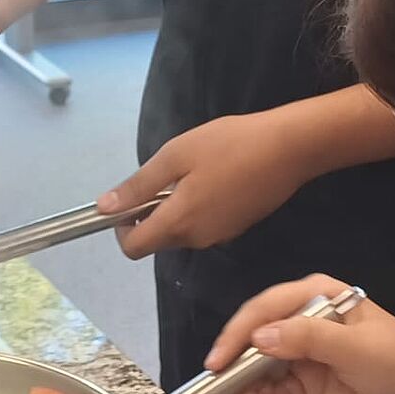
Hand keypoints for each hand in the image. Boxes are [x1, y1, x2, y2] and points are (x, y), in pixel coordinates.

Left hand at [98, 110, 316, 257]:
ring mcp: (220, 236)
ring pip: (181, 232)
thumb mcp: (175, 156)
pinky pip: (203, 225)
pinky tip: (215, 176)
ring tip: (194, 170)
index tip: (128, 201)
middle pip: (157, 240)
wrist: (290, 148)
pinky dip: (198, 207)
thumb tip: (104, 209)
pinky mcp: (237, 228)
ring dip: (175, 208)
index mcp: (179, 223)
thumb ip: (138, 186)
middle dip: (149, 214)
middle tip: (166, 174)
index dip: (121, 228)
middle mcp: (197, 239)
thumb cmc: (229, 145)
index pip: (133, 248)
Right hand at [207, 276, 394, 393]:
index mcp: (315, 298)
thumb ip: (306, 337)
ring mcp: (307, 351)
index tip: (217, 367)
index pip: (263, 312)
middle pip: (257, 346)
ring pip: (264, 373)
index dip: (236, 338)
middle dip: (242, 381)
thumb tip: (260, 338)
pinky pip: (279, 391)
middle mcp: (305, 320)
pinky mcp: (312, 378)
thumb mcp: (353, 347)